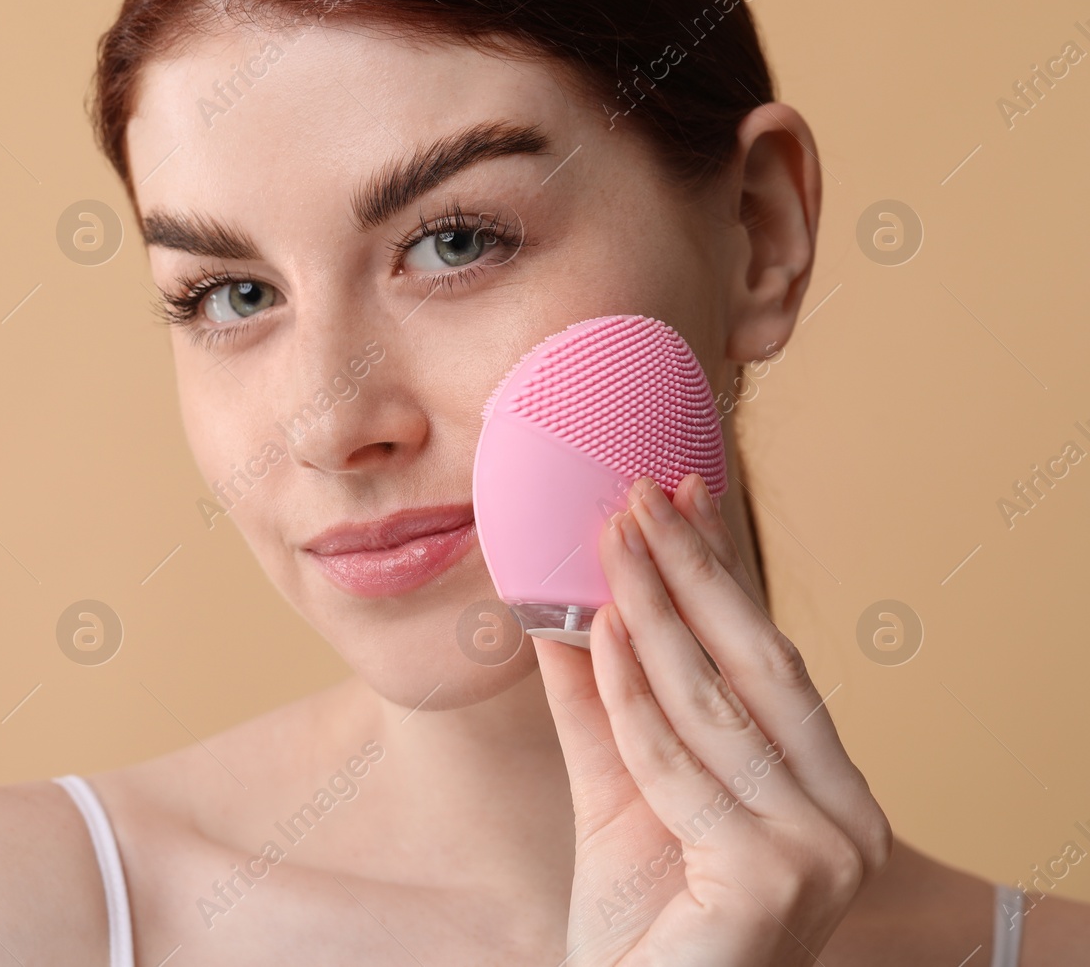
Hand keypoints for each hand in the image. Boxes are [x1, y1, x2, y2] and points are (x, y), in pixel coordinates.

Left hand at [536, 473, 891, 965]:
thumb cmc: (641, 929)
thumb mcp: (621, 796)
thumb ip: (603, 708)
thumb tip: (566, 607)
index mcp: (828, 795)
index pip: (769, 663)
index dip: (724, 575)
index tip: (685, 495)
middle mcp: (847, 821)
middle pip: (760, 665)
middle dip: (695, 571)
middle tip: (640, 491)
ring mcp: (822, 852)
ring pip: (716, 705)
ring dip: (654, 609)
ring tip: (607, 538)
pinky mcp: (774, 878)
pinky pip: (677, 764)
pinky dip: (630, 694)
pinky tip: (599, 628)